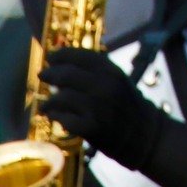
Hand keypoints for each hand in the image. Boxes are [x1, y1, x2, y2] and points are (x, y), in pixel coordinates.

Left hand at [38, 47, 164, 164]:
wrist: (144, 132)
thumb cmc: (126, 104)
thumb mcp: (117, 80)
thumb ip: (95, 72)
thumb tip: (64, 63)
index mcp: (112, 71)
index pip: (81, 56)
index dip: (62, 54)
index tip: (51, 56)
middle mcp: (105, 86)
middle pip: (67, 74)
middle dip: (51, 74)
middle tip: (42, 75)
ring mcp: (98, 107)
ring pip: (62, 98)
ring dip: (50, 101)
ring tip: (46, 104)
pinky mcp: (92, 128)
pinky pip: (65, 119)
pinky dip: (56, 117)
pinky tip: (53, 116)